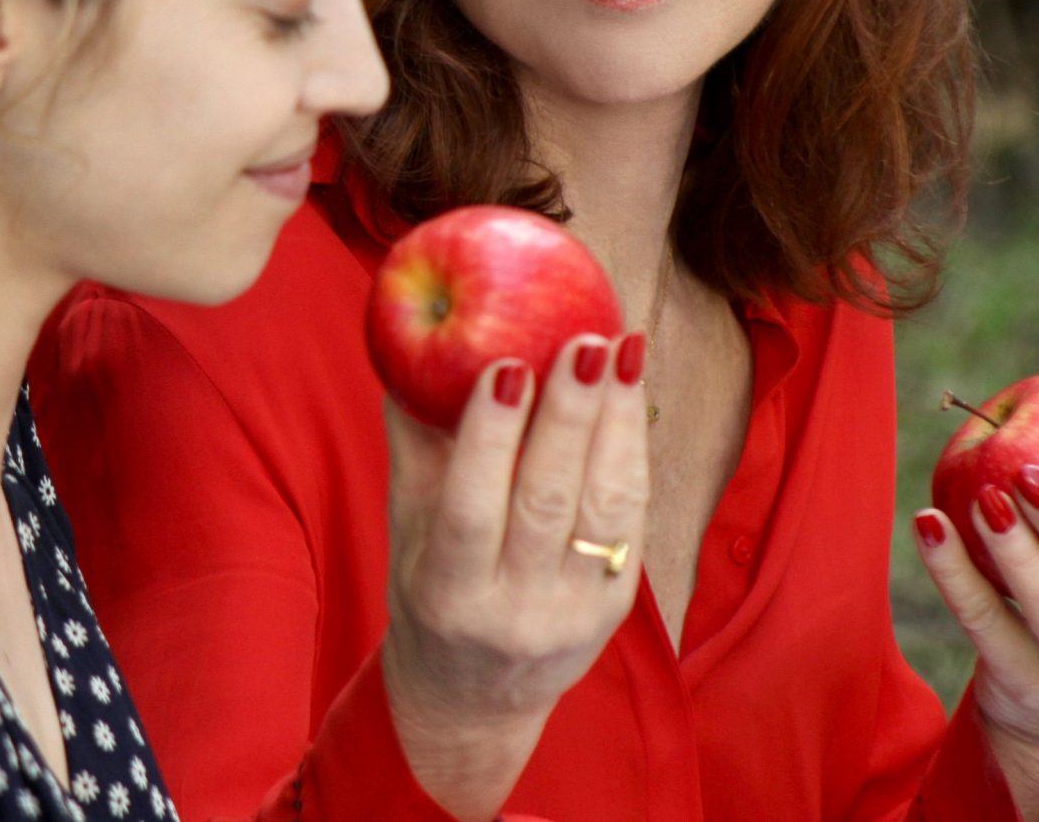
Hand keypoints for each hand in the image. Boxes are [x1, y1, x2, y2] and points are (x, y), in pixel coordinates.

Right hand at [378, 334, 647, 813]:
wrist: (476, 698)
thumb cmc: (428, 593)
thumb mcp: (405, 531)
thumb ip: (415, 447)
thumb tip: (413, 350)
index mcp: (450, 593)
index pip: (471, 510)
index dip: (490, 438)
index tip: (506, 366)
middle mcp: (517, 610)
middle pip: (549, 501)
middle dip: (571, 415)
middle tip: (585, 340)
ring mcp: (576, 613)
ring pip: (606, 508)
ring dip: (619, 423)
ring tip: (623, 350)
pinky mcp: (619, 607)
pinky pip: (631, 519)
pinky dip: (633, 452)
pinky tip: (633, 397)